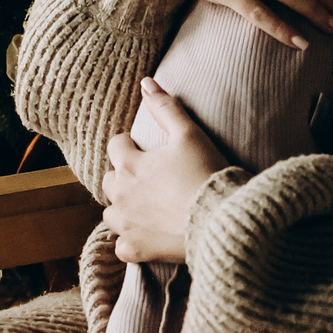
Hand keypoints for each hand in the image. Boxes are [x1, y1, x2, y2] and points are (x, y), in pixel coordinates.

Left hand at [105, 81, 230, 264]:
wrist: (223, 220)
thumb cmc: (207, 173)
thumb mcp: (189, 134)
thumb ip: (165, 107)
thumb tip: (146, 82)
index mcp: (130, 164)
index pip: (115, 145)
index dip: (130, 144)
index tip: (147, 150)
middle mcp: (121, 195)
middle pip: (109, 180)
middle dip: (123, 176)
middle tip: (149, 178)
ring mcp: (127, 225)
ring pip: (110, 213)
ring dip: (122, 207)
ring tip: (145, 206)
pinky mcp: (137, 250)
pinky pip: (121, 246)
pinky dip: (130, 241)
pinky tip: (146, 236)